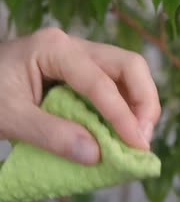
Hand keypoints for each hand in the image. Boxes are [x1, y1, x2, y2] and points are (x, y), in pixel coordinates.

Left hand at [0, 27, 160, 163]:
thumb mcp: (8, 118)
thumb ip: (51, 135)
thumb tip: (97, 155)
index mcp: (54, 49)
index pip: (101, 83)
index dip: (122, 116)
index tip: (137, 147)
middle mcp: (74, 46)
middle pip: (129, 65)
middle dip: (144, 103)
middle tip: (142, 139)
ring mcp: (80, 57)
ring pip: (129, 73)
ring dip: (141, 106)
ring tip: (137, 138)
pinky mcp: (82, 73)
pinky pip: (117, 86)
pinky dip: (127, 109)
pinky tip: (124, 131)